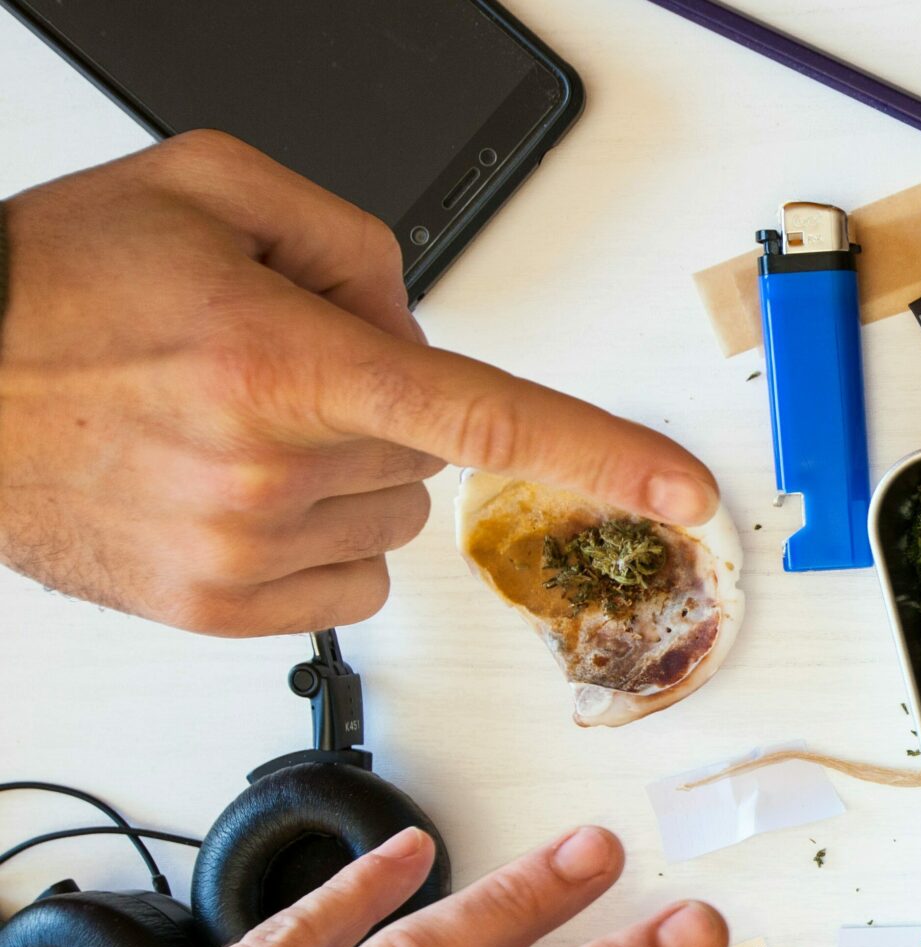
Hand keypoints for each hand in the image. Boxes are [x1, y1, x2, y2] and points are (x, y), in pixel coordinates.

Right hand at [0, 131, 720, 635]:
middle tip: (268, 370)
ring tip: (227, 430)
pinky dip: (312, 539)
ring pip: (393, 521)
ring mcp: (241, 554)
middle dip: (380, 410)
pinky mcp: (216, 611)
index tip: (687, 493)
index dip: (603, 456)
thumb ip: (353, 241)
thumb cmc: (57, 287)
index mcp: (284, 363)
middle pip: (428, 457)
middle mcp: (269, 469)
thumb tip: (421, 329)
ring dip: (345, 477)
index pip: (487, 420)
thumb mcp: (212, 190)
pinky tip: (226, 492)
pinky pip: (345, 582)